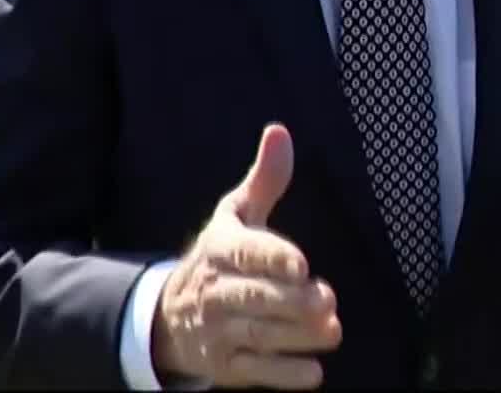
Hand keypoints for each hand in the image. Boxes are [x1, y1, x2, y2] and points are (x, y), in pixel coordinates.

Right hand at [153, 123, 340, 387]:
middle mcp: (215, 291)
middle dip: (290, 300)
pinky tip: (312, 373)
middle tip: (326, 300)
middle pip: (252, 298)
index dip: (273, 258)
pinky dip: (281, 375)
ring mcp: (217, 331)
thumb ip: (265, 180)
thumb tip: (280, 131)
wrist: (169, 316)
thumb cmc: (219, 257)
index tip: (302, 264)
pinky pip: (252, 372)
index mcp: (220, 249)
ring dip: (294, 336)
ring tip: (331, 330)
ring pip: (256, 335)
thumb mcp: (236, 215)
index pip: (245, 253)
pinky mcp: (224, 365)